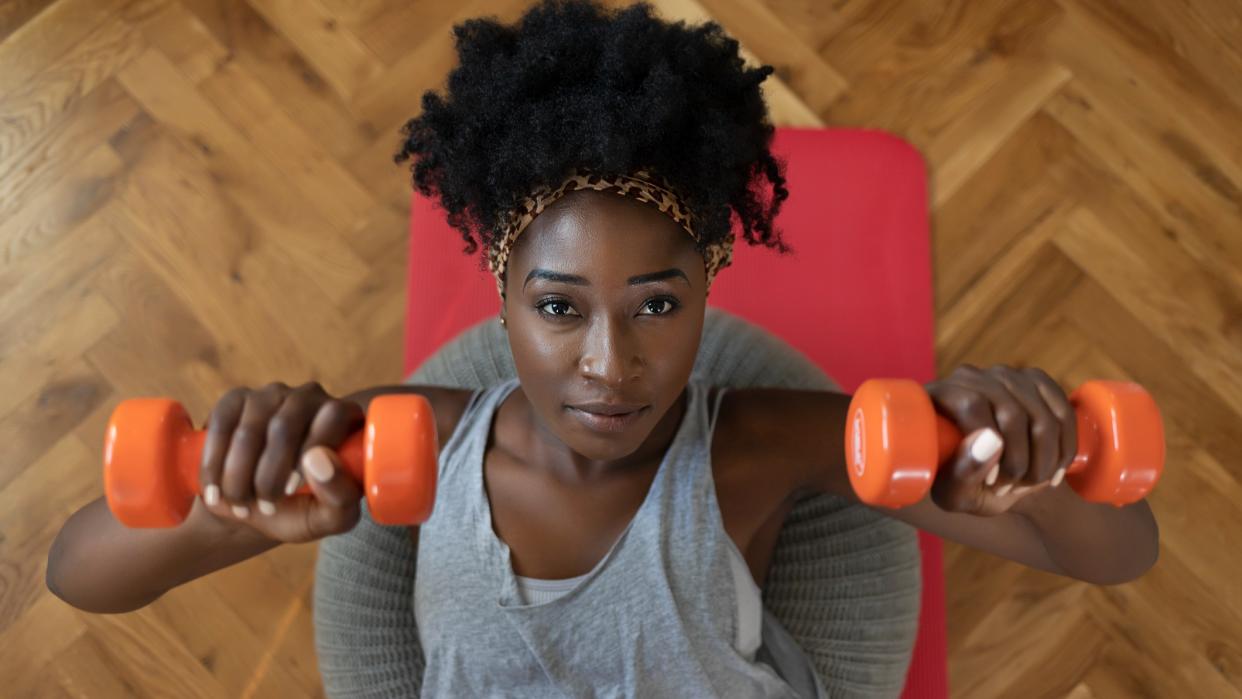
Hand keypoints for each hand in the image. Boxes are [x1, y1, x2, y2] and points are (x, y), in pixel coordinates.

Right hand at [198, 381, 364, 542]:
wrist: (254, 506)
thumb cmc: (302, 509)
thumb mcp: (330, 517)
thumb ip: (341, 495)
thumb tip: (320, 460)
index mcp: (345, 419)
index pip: (333, 415)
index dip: (311, 450)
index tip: (292, 490)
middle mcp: (310, 397)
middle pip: (285, 426)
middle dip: (268, 477)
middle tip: (265, 508)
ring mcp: (271, 395)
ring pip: (250, 430)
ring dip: (239, 476)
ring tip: (242, 506)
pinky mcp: (236, 400)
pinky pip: (221, 425)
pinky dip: (214, 464)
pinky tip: (216, 491)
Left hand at [923, 365, 1077, 516]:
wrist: (990, 482)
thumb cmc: (962, 487)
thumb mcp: (953, 493)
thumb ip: (964, 471)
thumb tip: (991, 440)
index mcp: (937, 396)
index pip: (972, 404)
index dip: (989, 445)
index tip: (993, 481)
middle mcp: (970, 377)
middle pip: (1012, 412)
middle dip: (1020, 460)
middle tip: (1011, 488)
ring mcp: (1005, 376)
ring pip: (1042, 415)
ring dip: (1044, 459)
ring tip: (1029, 483)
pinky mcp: (1036, 383)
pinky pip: (1063, 412)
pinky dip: (1065, 448)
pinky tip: (1054, 471)